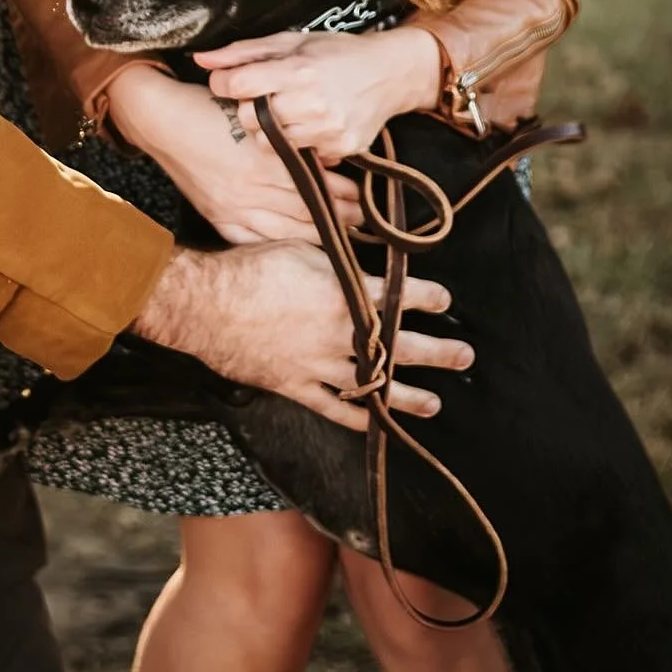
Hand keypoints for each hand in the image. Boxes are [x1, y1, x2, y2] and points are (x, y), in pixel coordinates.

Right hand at [103, 65, 362, 243]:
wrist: (160, 118)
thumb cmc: (207, 107)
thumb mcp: (252, 113)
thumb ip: (287, 139)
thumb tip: (323, 161)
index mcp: (260, 159)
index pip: (312, 184)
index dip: (340, 193)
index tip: (362, 197)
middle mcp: (248, 188)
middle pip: (303, 210)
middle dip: (336, 216)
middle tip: (362, 222)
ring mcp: (230, 206)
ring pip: (282, 230)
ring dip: (313, 235)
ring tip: (340, 237)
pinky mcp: (216, 215)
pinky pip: (251, 239)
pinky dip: (275, 245)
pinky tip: (294, 251)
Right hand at [134, 243, 472, 431]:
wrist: (207, 303)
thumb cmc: (251, 267)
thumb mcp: (302, 247)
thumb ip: (337, 259)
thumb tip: (361, 256)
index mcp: (346, 295)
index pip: (401, 296)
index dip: (428, 298)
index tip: (445, 300)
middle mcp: (342, 334)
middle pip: (402, 346)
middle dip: (438, 352)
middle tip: (464, 356)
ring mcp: (321, 366)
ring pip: (375, 387)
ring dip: (409, 395)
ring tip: (434, 404)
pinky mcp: (297, 386)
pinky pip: (335, 409)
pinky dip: (359, 417)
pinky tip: (378, 424)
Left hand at [196, 26, 442, 163]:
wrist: (390, 73)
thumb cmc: (336, 53)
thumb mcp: (291, 41)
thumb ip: (243, 52)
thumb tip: (200, 60)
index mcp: (296, 69)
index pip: (237, 85)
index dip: (225, 83)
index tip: (231, 82)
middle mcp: (311, 101)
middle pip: (249, 119)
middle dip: (249, 109)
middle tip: (264, 98)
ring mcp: (327, 129)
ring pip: (271, 144)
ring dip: (272, 130)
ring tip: (288, 111)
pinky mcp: (340, 149)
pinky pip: (301, 156)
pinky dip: (300, 143)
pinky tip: (311, 125)